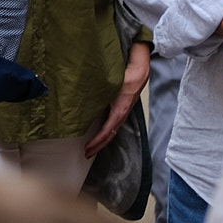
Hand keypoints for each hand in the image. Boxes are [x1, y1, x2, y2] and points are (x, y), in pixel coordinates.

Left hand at [86, 42, 151, 156]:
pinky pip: (113, 125)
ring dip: (101, 141)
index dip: (97, 141)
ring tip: (91, 148)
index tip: (87, 149)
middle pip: (109, 135)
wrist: (140, 69)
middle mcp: (122, 113)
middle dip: (98, 146)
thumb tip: (82, 90)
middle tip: (86, 153)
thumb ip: (99, 87)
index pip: (107, 130)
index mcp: (119, 109)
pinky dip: (106, 133)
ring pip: (112, 131)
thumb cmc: (126, 74)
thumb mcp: (113, 81)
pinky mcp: (122, 109)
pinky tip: (99, 135)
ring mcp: (123, 112)